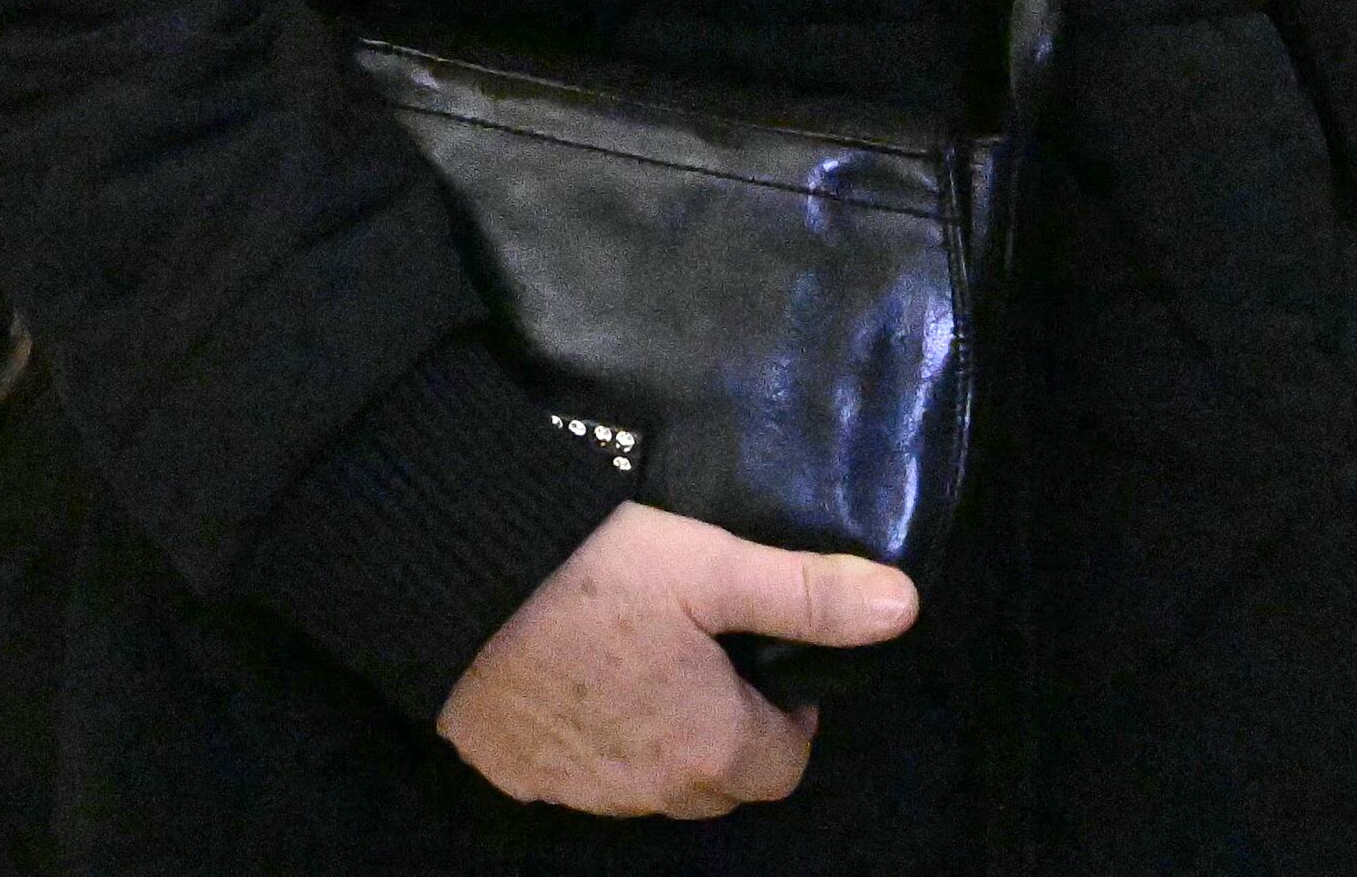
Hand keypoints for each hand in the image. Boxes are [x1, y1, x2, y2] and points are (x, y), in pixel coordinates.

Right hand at [436, 504, 914, 817]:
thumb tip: (904, 606)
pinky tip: (573, 679)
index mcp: (711, 745)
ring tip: (640, 659)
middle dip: (728, 731)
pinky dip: (592, 742)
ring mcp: (582, 791)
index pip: (786, 762)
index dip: (788, 713)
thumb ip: (806, 593)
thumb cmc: (589, 573)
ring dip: (662, 740)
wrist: (452, 586)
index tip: (763, 659)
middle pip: (719, 782)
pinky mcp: (522, 775)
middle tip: (705, 653)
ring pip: (651, 785)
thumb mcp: (709, 564)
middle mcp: (653, 789)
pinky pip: (581, 776)